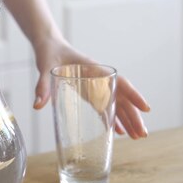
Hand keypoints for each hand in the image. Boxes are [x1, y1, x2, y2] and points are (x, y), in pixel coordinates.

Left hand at [32, 36, 150, 138]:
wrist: (48, 46)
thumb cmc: (49, 53)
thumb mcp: (45, 67)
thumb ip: (43, 86)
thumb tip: (37, 105)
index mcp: (94, 69)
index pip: (120, 82)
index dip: (133, 95)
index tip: (145, 108)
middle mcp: (99, 78)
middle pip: (121, 98)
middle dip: (133, 116)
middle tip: (142, 134)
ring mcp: (95, 85)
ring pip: (116, 103)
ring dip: (126, 120)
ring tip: (136, 137)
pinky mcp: (89, 91)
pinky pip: (105, 106)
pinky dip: (112, 118)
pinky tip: (117, 132)